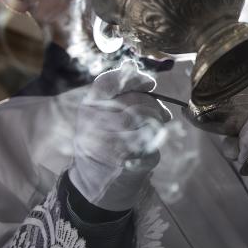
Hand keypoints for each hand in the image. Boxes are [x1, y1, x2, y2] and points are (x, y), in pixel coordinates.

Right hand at [68, 62, 170, 211]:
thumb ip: (116, 90)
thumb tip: (132, 65)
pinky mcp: (127, 163)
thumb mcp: (99, 113)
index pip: (108, 83)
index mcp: (87, 109)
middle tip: (160, 111)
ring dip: (157, 122)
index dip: (132, 78)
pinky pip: (153, 143)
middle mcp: (94, 125)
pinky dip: (156, 141)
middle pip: (135, 102)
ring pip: (148, 122)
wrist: (93, 182)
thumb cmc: (100, 140)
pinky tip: (149, 144)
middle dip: (153, 104)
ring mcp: (110, 145)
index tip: (149, 82)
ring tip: (155, 126)